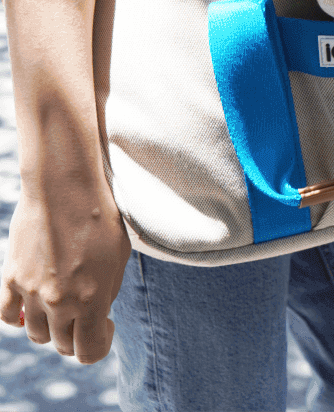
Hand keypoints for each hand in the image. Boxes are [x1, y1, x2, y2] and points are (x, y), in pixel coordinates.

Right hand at [0, 179, 131, 362]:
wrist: (65, 185)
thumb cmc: (100, 216)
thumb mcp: (118, 257)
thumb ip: (106, 293)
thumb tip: (96, 314)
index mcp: (92, 300)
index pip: (90, 353)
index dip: (100, 344)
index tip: (106, 326)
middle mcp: (59, 302)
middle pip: (63, 345)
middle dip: (76, 334)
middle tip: (84, 312)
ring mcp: (31, 292)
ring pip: (36, 334)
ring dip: (50, 326)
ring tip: (60, 304)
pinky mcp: (11, 276)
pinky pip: (7, 315)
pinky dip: (18, 316)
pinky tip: (30, 305)